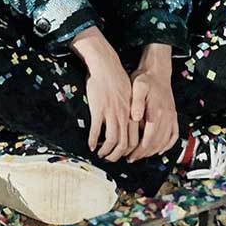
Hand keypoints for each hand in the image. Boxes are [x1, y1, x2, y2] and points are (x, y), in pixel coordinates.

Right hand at [73, 30, 137, 161]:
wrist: (107, 67)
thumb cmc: (117, 80)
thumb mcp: (129, 97)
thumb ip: (130, 112)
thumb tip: (128, 124)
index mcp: (133, 114)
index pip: (135, 140)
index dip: (129, 152)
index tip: (123, 156)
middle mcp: (124, 116)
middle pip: (124, 144)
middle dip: (117, 155)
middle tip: (110, 159)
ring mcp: (111, 114)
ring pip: (111, 140)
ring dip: (105, 151)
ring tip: (100, 154)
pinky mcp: (99, 110)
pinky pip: (96, 130)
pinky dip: (93, 141)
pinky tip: (90, 145)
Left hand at [129, 49, 179, 161]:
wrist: (158, 70)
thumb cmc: (145, 79)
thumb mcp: (137, 87)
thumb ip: (136, 103)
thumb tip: (135, 118)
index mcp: (156, 112)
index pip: (148, 138)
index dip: (139, 150)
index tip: (130, 155)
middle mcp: (166, 116)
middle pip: (156, 143)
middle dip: (143, 153)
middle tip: (132, 158)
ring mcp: (171, 116)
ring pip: (164, 141)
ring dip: (153, 151)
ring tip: (141, 156)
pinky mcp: (173, 115)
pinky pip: (174, 134)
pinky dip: (168, 144)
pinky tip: (160, 149)